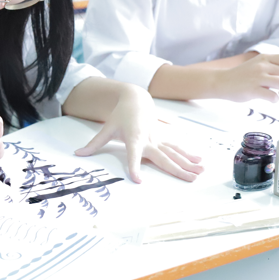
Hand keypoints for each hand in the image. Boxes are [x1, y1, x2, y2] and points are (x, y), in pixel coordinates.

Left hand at [75, 85, 203, 182]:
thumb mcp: (106, 128)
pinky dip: (188, 155)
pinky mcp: (163, 138)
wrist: (136, 98)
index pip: (133, 155)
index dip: (134, 167)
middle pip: (163, 156)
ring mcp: (158, 138)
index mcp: (133, 138)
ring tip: (200, 172)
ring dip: (188, 163)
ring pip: (174, 153)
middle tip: (190, 181)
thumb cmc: (120, 115)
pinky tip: (199, 162)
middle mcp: (149, 139)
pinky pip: (176, 148)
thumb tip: (78, 154)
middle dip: (177, 169)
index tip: (138, 180)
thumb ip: (94, 144)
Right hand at [214, 54, 278, 102]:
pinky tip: (270, 99)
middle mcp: (262, 66)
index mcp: (265, 58)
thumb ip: (272, 66)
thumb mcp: (257, 64)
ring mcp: (257, 77)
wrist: (221, 82)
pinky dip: (276, 100)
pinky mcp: (253, 90)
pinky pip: (274, 96)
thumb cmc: (241, 76)